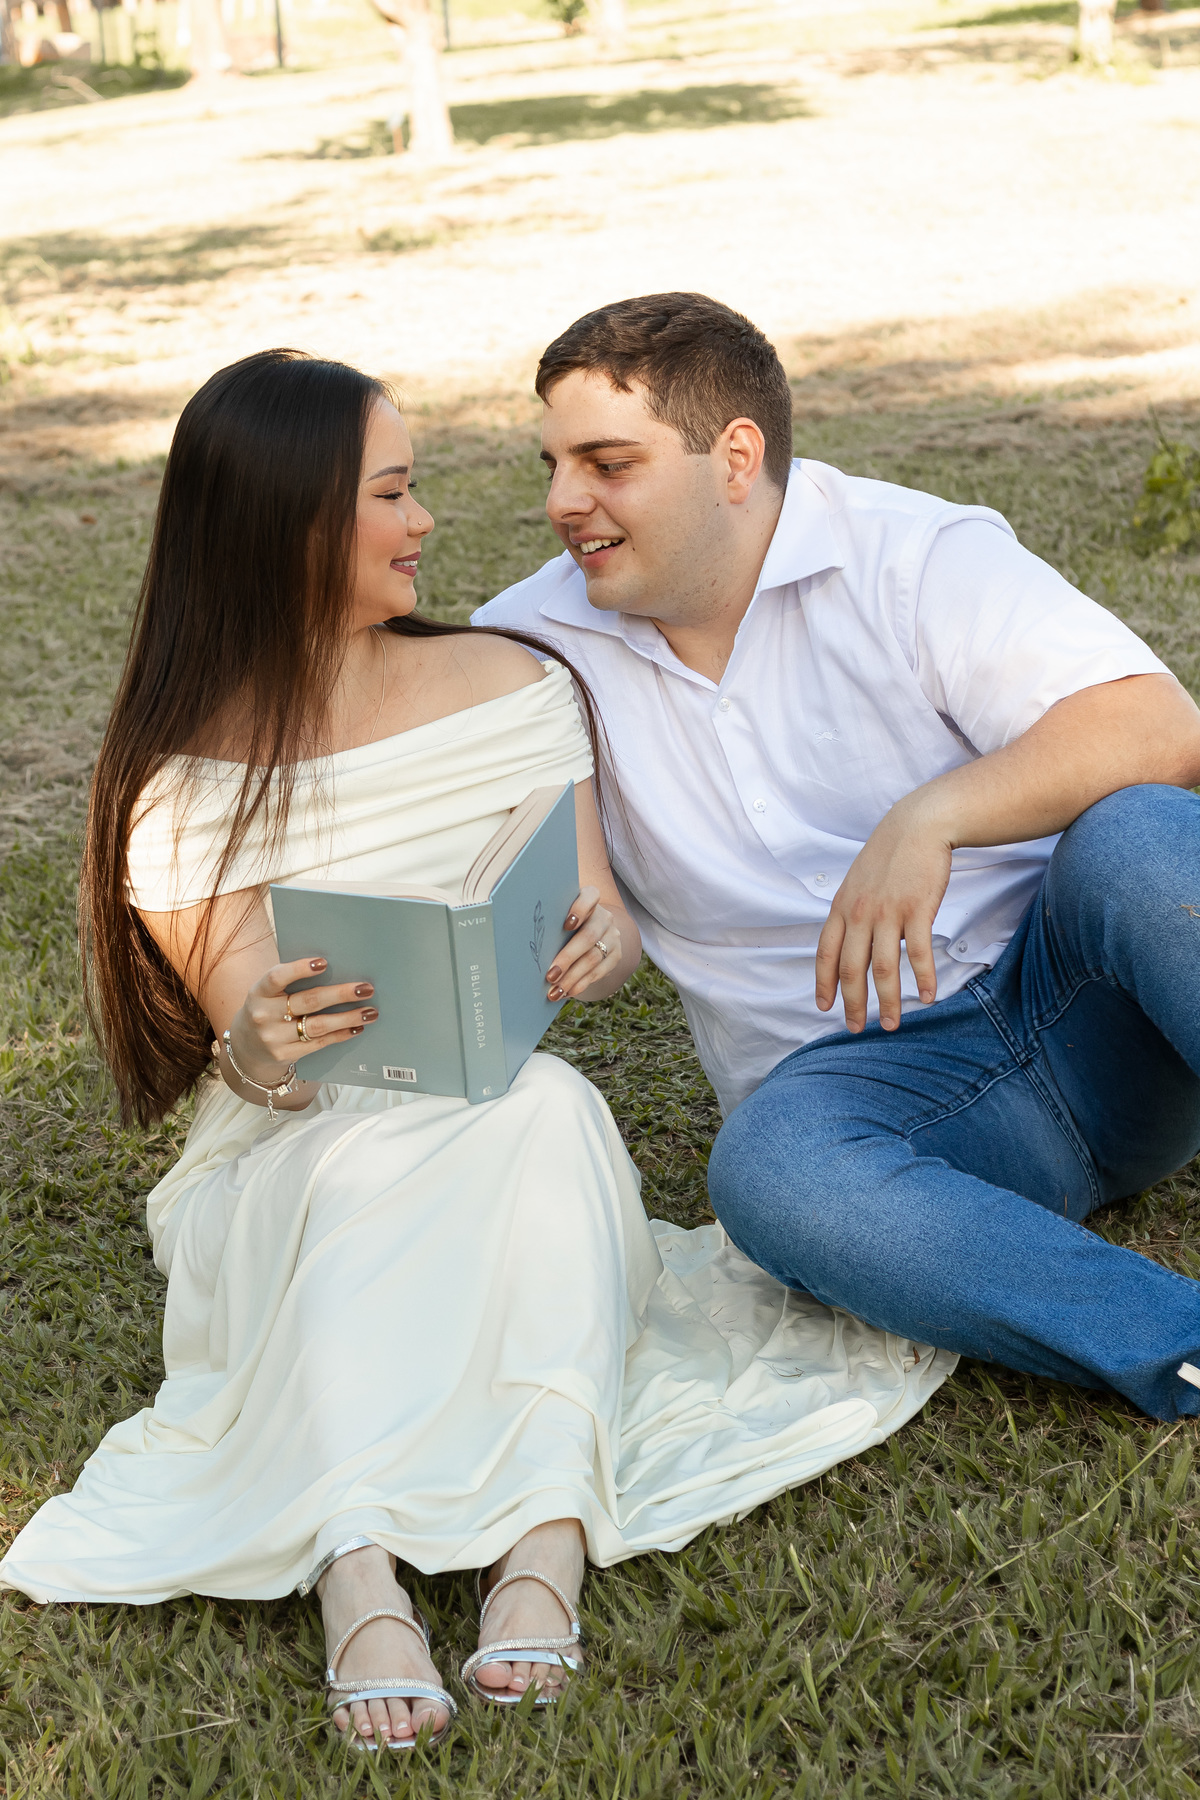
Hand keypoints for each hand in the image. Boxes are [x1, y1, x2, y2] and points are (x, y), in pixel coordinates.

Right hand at [226, 956, 379, 1082]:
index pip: (277, 977)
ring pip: (318, 1025)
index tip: (324, 962)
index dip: (300, 969)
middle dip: (340, 994)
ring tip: (370, 1011)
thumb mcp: (268, 993)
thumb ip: (291, 982)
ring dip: (348, 1018)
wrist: (246, 1046)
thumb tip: (335, 969)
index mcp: (259, 992)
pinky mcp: (284, 1055)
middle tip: (365, 988)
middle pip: (308, 1001)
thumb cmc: (267, 1009)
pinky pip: (318, 1043)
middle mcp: (264, 1015)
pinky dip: (340, 1034)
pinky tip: (356, 1027)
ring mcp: (273, 1037)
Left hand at [545, 887, 620, 1001]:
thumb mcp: (558, 916)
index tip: (566, 925)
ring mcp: (612, 936)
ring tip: (555, 991)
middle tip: (550, 975)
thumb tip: (522, 940)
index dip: (580, 909)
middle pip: (588, 936)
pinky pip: (599, 972)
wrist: (590, 933)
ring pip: (593, 958)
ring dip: (572, 978)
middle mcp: (604, 916)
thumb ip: (549, 920)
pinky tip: (567, 992)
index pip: (590, 897)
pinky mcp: (616, 955)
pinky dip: (581, 984)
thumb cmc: (561, 923)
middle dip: (568, 958)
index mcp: (588, 899)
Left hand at [814, 801, 952, 1032]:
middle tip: (856, 1027)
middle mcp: (860, 914)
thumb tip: (849, 941)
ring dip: (888, 1001)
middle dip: (852, 1004)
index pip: (825, 954)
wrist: (918, 826)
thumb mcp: (857, 882)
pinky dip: (923, 979)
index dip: (823, 984)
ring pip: (884, 969)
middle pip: (852, 969)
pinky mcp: (916, 911)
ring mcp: (888, 913)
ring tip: (891, 1024)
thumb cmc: (889, 855)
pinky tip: (928, 997)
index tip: (824, 1007)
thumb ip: (851, 912)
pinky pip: (918, 954)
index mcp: (842, 908)